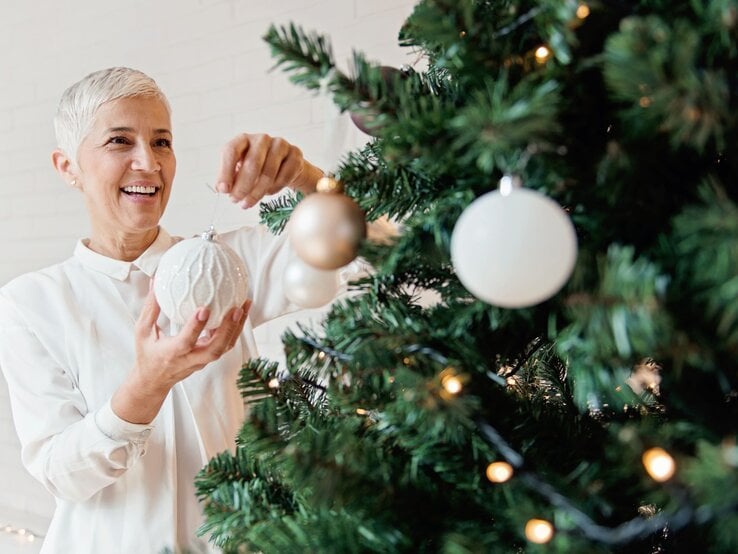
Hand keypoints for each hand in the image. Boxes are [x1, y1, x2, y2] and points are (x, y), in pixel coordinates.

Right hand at [112, 289, 250, 423]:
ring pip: (224, 347)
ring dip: (237, 327)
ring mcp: (202, 360)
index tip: (204, 309)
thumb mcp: (143, 331)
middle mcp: (189, 359)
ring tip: (244, 305)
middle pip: (215, 349)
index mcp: (171, 353)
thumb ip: (151, 307)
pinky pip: (225, 344)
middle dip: (228, 330)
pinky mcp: (209, 358)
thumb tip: (156, 281)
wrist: (153, 380)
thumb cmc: (147, 354)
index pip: (186, 341)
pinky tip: (240, 311)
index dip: (196, 327)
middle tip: (236, 309)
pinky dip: (235, 329)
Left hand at [214, 133, 322, 208]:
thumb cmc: (257, 168)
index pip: (231, 150)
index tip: (224, 190)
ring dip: (257, 192)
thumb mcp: (239, 171)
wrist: (284, 166)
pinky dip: (274, 188)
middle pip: (252, 163)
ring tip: (249, 202)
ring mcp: (280, 145)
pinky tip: (268, 192)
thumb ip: (229, 178)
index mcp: (243, 139)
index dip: (226, 171)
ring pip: (268, 172)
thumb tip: (222, 188)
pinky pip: (284, 176)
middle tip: (236, 201)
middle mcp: (262, 139)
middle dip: (243, 186)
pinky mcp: (295, 155)